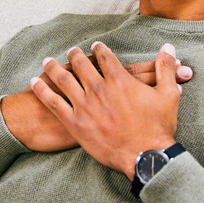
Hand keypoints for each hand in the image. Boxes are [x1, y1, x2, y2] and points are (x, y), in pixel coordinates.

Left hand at [3, 52, 191, 152]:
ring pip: (64, 79)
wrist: (145, 156)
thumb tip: (168, 47)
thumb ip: (165, 68)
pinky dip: (42, 90)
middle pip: (82, 64)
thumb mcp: (169, 94)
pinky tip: (34, 82)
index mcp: (120, 79)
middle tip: (71, 51)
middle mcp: (99, 88)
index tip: (94, 46)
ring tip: (48, 61)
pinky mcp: (75, 123)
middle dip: (75, 55)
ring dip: (54, 67)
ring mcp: (85, 105)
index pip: (105, 57)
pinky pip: (53, 103)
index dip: (99, 49)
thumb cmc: (158, 127)